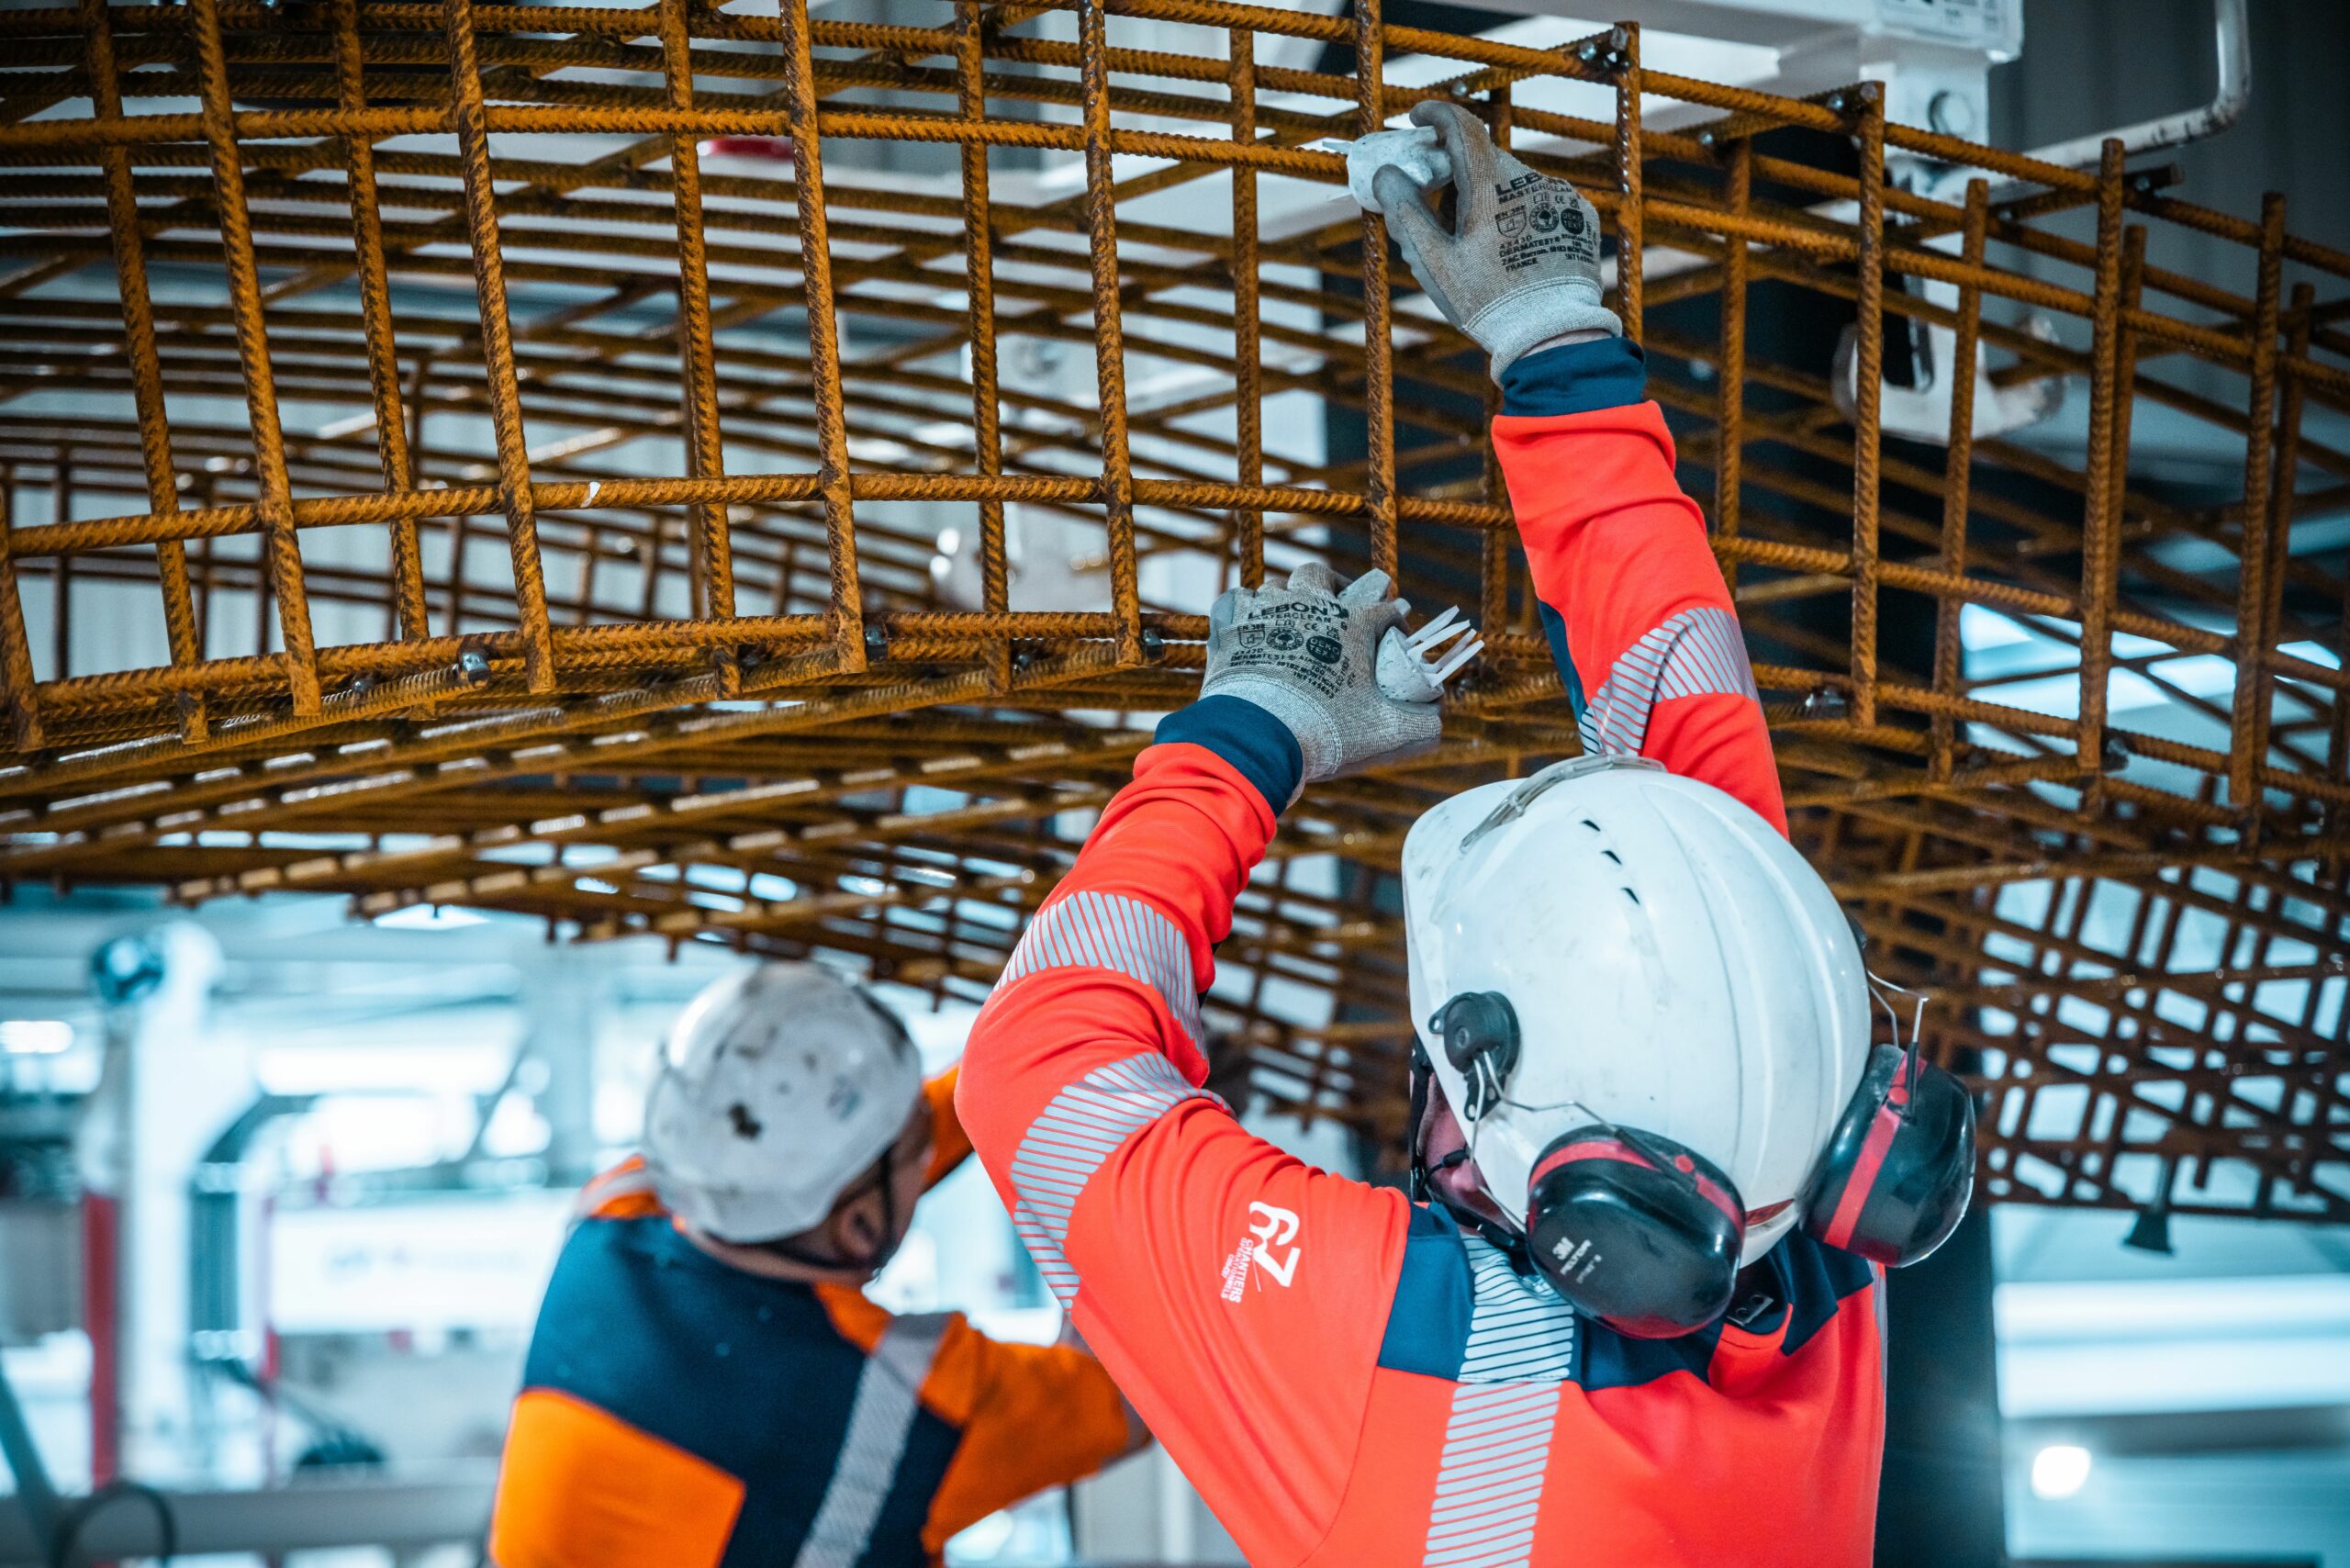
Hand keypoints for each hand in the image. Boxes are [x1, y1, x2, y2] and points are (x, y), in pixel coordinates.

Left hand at [1201, 563, 1477, 792]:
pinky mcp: (1230, 628)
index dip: (1394, 624)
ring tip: (1292, 620)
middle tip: (1338, 606)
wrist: (1256, 738)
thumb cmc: (1324, 734)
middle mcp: (1310, 606)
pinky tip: (1249, 630)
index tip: (1394, 639)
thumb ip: (1423, 724)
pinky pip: (1234, 604)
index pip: (1384, 611)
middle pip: (1322, 576)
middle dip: (1335, 585)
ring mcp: (1266, 612)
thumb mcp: (1389, 735)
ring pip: (1276, 586)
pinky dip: (1244, 614)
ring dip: (1287, 598)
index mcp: (1353, 623)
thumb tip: (1438, 717)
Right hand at [1364, 100, 1619, 376]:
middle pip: (1484, 159)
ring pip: (1513, 181)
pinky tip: (1513, 251)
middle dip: (1456, 174)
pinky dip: (1520, 213)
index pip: (1461, 126)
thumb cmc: (1487, 302)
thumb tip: (1387, 175)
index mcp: (1491, 186)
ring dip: (1490, 196)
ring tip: (1480, 246)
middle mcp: (1530, 180)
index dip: (1436, 114)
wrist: (1553, 335)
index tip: (1418, 117)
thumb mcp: (1434, 262)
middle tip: (1438, 211)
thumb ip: (1406, 212)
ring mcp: (1560, 197)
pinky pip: (1540, 201)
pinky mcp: (1580, 216)